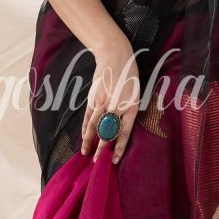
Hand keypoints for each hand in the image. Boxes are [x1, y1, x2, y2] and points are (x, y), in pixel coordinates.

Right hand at [80, 35, 140, 163]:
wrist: (116, 57)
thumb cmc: (129, 77)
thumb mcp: (134, 95)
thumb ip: (126, 112)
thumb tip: (117, 129)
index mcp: (131, 107)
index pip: (124, 133)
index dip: (119, 148)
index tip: (114, 160)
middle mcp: (117, 106)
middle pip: (107, 132)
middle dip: (102, 149)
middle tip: (97, 162)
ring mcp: (103, 102)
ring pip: (95, 126)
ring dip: (89, 141)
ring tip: (85, 152)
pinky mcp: (94, 97)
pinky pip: (88, 116)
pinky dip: (85, 127)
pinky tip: (84, 136)